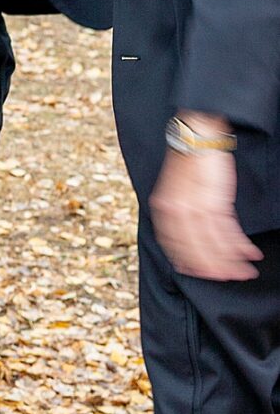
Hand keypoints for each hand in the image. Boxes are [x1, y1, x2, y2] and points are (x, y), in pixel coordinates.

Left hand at [151, 145, 259, 280]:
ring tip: (245, 271)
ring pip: (214, 244)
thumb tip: (191, 237)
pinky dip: (240, 245)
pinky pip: (228, 231)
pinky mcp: (215, 202)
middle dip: (215, 268)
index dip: (190, 263)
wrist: (197, 135)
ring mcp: (196, 207)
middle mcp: (176, 211)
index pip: (175, 246)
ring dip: (232, 261)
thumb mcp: (175, 189)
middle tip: (230, 278)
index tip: (201, 274)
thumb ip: (178, 213)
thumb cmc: (189, 162)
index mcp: (164, 208)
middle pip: (196, 250)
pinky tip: (249, 252)